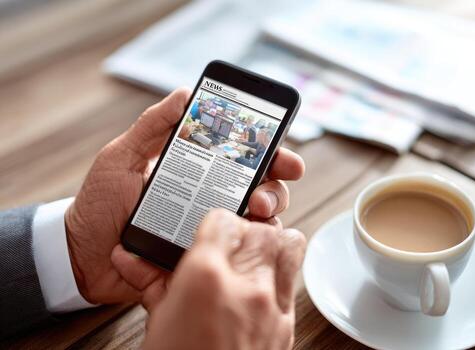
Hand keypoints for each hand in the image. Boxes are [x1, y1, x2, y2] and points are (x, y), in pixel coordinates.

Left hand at [65, 88, 304, 304]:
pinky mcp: (204, 254)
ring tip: (255, 213)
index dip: (269, 154)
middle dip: (274, 187)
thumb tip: (186, 93)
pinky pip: (238, 251)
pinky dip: (250, 244)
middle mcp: (209, 197)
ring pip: (257, 220)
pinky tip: (242, 238)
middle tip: (264, 193)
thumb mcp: (121, 157)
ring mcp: (208, 226)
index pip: (242, 158)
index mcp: (196, 170)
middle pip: (260, 188)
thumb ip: (151, 126)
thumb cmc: (98, 204)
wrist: (81, 255)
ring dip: (267, 214)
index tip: (282, 154)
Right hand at [142, 209, 305, 349]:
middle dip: (247, 230)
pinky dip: (279, 276)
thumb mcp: (156, 322)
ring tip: (254, 256)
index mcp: (204, 278)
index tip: (211, 230)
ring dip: (272, 245)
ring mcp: (272, 308)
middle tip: (232, 242)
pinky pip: (292, 283)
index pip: (223, 221)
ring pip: (289, 245)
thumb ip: (151, 282)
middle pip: (262, 228)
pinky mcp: (286, 328)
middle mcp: (246, 286)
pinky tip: (259, 290)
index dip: (216, 222)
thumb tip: (130, 258)